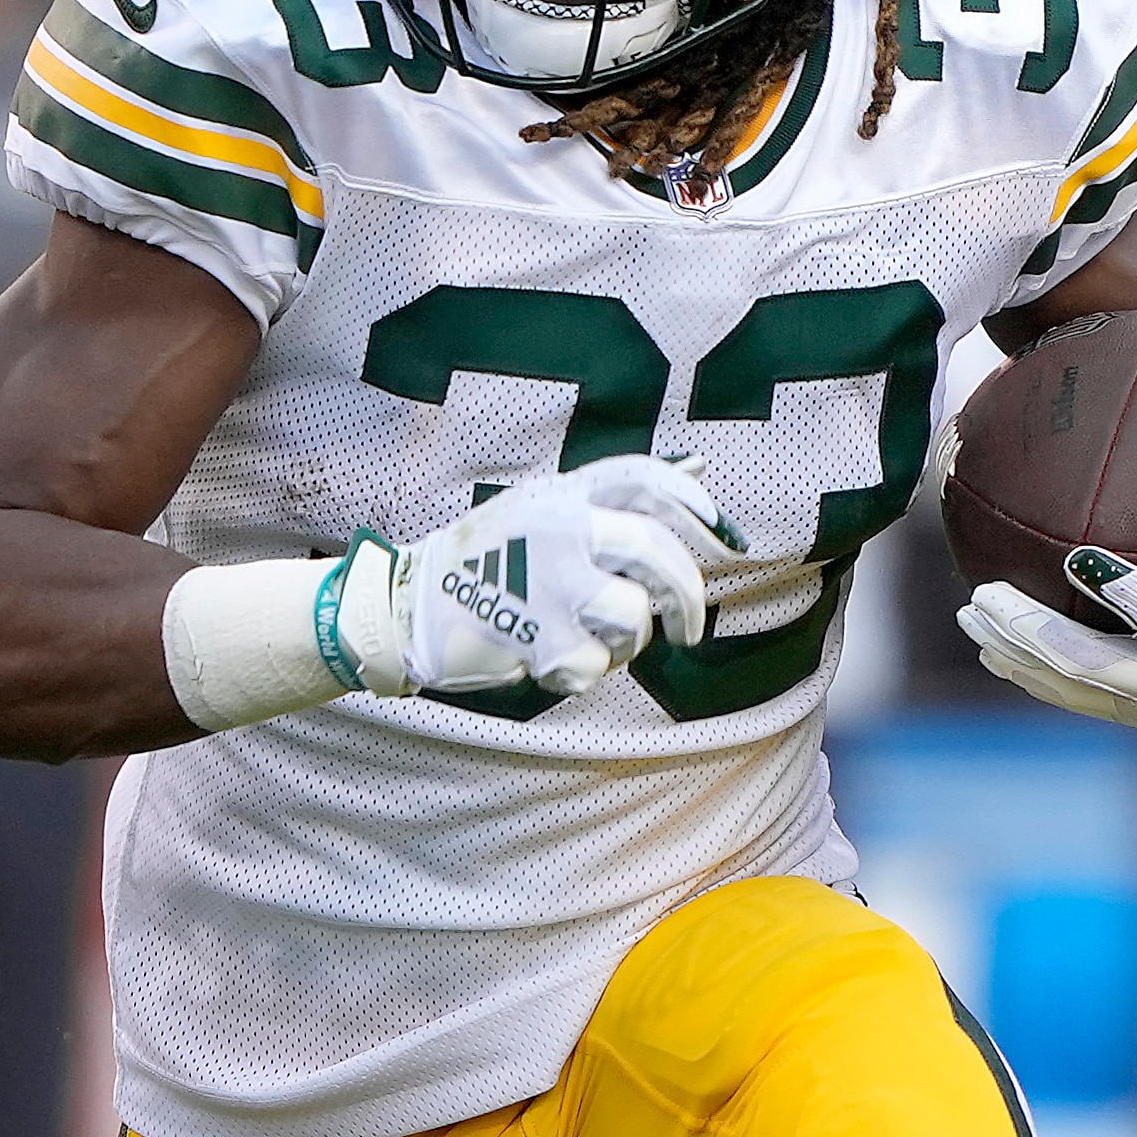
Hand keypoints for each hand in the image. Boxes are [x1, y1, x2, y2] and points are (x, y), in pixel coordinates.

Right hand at [344, 453, 745, 702]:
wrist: (407, 606)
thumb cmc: (490, 558)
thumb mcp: (547, 507)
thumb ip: (619, 494)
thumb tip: (702, 465)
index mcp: (563, 493)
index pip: (648, 480)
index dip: (699, 506)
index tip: (730, 539)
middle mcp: (558, 528)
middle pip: (654, 552)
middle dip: (688, 597)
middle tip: (691, 628)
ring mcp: (546, 582)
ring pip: (632, 617)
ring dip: (626, 644)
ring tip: (592, 639)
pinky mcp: (534, 635)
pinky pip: (594, 665)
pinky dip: (581, 672)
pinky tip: (548, 656)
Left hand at [958, 394, 1136, 768]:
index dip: (1122, 592)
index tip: (1077, 556)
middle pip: (1093, 665)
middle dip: (1033, 633)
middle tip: (983, 594)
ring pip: (1076, 689)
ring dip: (1019, 657)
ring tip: (971, 619)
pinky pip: (1082, 700)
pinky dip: (1038, 677)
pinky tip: (997, 650)